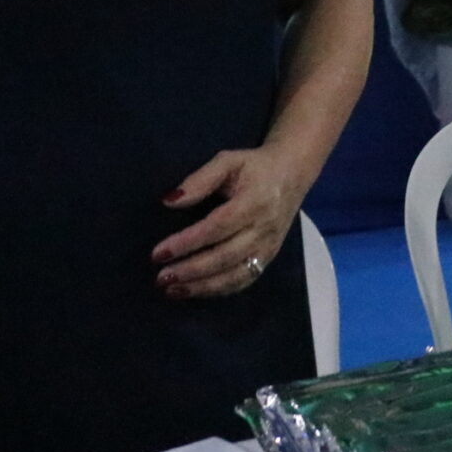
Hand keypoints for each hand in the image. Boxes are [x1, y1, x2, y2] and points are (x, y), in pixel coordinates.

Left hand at [153, 148, 310, 298]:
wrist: (294, 173)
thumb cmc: (255, 167)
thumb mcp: (228, 161)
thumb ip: (200, 180)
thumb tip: (169, 202)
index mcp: (255, 201)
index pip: (218, 227)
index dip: (187, 243)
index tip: (158, 253)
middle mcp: (264, 228)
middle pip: (225, 256)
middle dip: (191, 270)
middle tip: (161, 277)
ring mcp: (269, 245)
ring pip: (236, 274)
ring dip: (203, 286)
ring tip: (173, 290)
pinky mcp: (270, 256)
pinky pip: (245, 279)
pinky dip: (219, 289)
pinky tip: (196, 290)